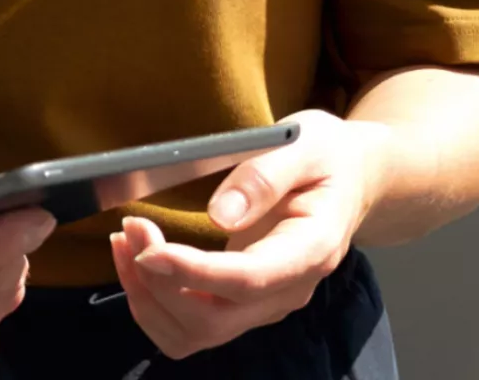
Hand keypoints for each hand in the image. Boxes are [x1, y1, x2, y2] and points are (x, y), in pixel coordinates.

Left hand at [108, 111, 390, 359]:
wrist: (353, 179)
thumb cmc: (328, 157)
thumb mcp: (304, 145)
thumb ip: (264, 176)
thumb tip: (220, 214)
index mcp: (310, 250)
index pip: (248, 280)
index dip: (193, 272)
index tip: (148, 250)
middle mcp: (288, 290)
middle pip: (214, 319)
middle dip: (159, 281)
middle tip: (130, 228)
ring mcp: (267, 303)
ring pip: (197, 333)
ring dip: (149, 299)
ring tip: (125, 243)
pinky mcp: (244, 302)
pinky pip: (192, 327)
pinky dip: (155, 304)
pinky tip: (138, 263)